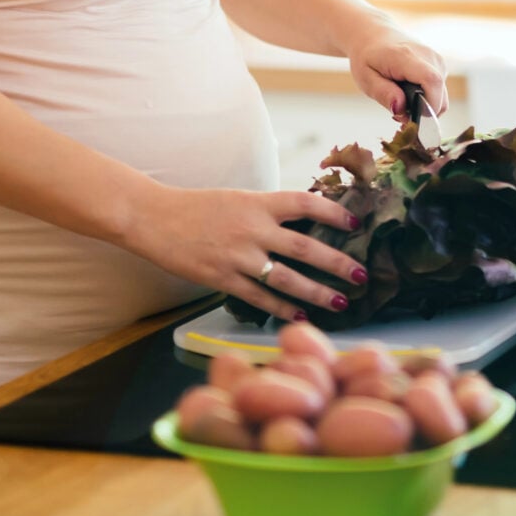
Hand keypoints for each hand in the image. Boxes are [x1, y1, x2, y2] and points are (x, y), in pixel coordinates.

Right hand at [130, 185, 366, 322]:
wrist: (154, 218)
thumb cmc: (197, 207)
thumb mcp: (238, 199)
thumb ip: (267, 211)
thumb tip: (303, 224)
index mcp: (258, 203)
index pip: (305, 203)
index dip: (334, 211)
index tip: (355, 222)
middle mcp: (252, 229)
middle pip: (306, 247)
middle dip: (338, 262)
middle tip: (362, 274)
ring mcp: (238, 256)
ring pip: (287, 279)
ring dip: (317, 292)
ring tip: (341, 302)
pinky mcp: (222, 279)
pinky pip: (259, 298)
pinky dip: (282, 309)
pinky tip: (300, 316)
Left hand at [347, 24, 447, 118]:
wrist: (374, 34)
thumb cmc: (368, 57)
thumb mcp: (366, 78)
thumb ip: (384, 94)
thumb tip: (400, 110)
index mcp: (407, 56)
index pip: (431, 80)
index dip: (429, 105)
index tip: (414, 119)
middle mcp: (428, 55)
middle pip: (440, 93)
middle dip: (424, 112)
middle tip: (400, 113)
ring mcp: (437, 59)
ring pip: (442, 95)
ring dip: (425, 105)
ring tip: (402, 101)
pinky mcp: (440, 64)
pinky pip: (440, 90)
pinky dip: (427, 97)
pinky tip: (409, 93)